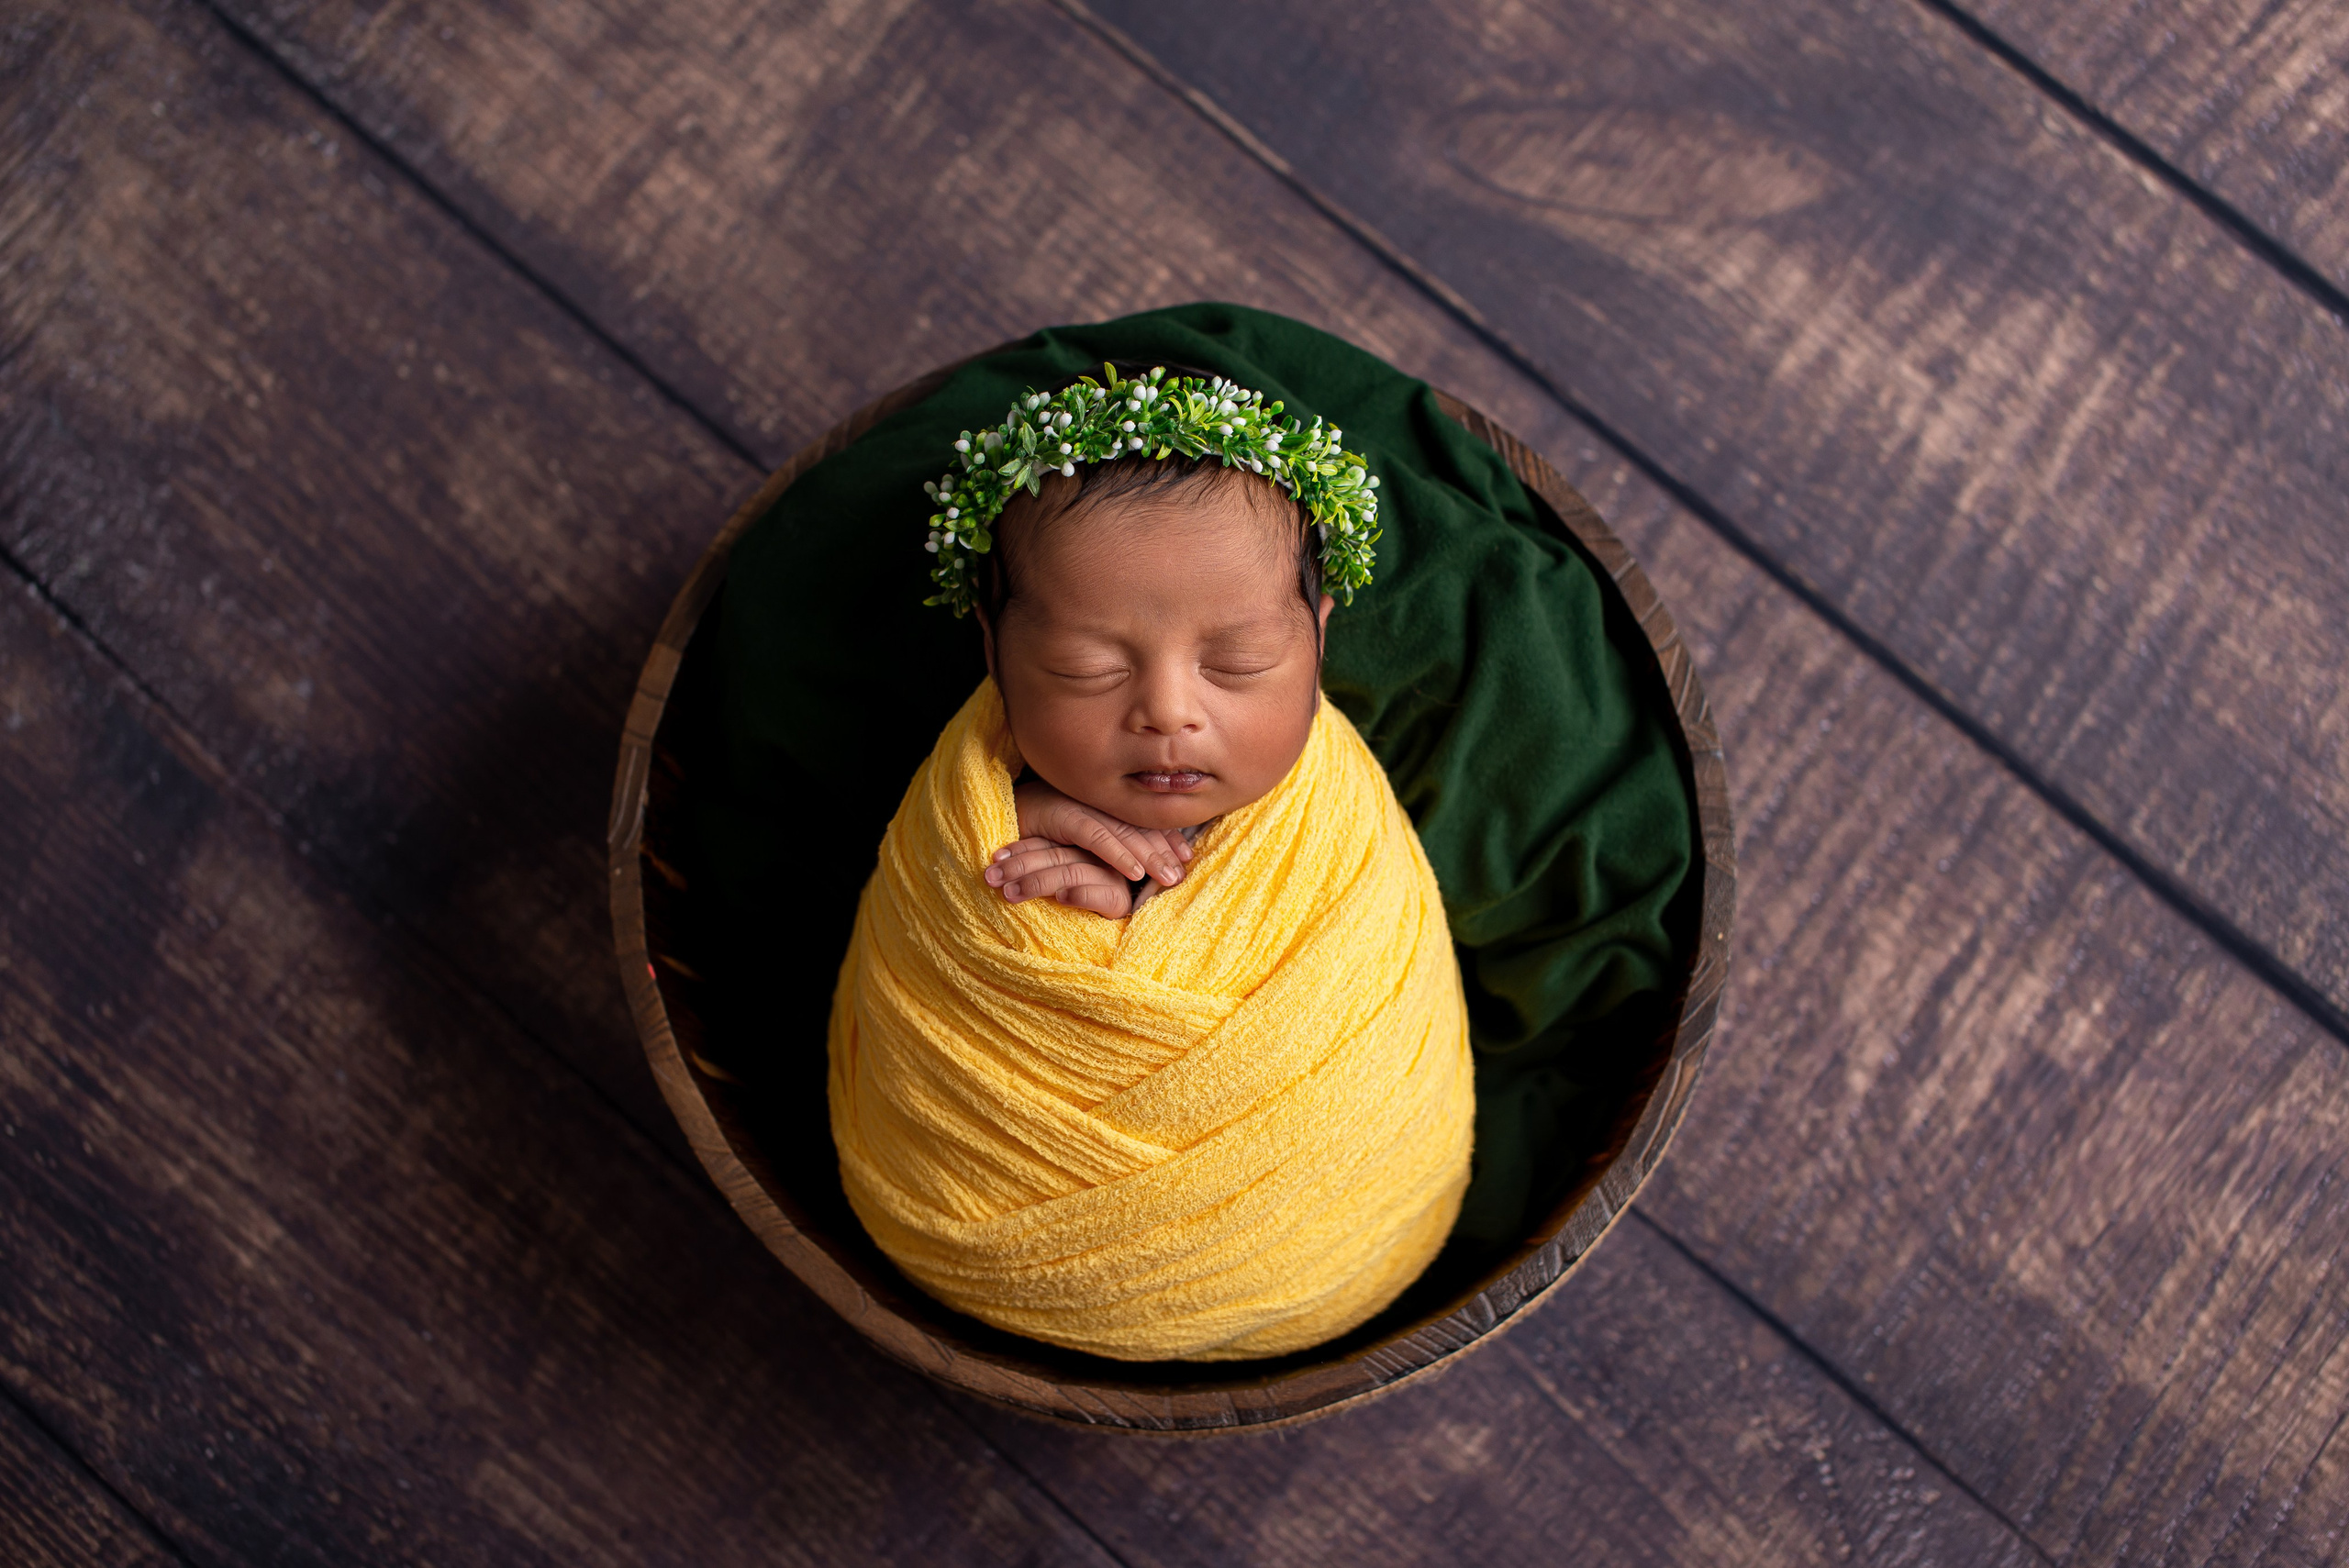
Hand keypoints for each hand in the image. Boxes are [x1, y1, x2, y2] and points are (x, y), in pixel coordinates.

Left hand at [984, 839, 1135, 916]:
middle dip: (1020, 866)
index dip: (1020, 848)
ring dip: (1038, 882)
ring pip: (1071, 871)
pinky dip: (1079, 894)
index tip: (994, 858)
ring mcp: (1110, 877)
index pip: (1047, 843)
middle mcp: (1097, 857)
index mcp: (1082, 845)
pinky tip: (1061, 898)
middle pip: (1055, 855)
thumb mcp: (1051, 879)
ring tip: (1011, 892)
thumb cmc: (1066, 912)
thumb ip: (1038, 866)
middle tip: (991, 878)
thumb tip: (997, 865)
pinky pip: (1098, 894)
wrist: (1104, 940)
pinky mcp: (1118, 900)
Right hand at [1008, 779, 1192, 887]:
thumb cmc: (1033, 831)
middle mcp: (1092, 798)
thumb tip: (1132, 862)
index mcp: (1098, 801)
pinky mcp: (1059, 813)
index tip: (1186, 856)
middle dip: (1163, 848)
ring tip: (1168, 877)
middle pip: (1136, 824)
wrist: (994, 818)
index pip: (1139, 818)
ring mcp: (1077, 803)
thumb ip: (1099, 842)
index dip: (1164, 836)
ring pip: (1122, 830)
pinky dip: (1116, 854)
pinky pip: (1094, 837)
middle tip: (1184, 873)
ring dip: (1148, 855)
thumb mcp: (1072, 836)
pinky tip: (1134, 873)